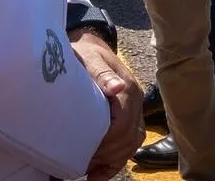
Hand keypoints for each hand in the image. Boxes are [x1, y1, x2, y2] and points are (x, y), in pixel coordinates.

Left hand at [69, 31, 142, 180]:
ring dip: (111, 160)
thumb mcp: (88, 59)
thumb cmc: (84, 53)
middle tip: (78, 162)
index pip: (122, 126)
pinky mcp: (128, 117)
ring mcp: (134, 110)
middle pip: (127, 139)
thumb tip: (117, 88)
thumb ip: (101, 74)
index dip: (103, 142)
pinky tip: (98, 174)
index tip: (81, 150)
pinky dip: (115, 161)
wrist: (89, 46)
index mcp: (127, 90)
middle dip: (105, 154)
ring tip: (87, 168)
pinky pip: (129, 144)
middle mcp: (135, 102)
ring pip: (131, 144)